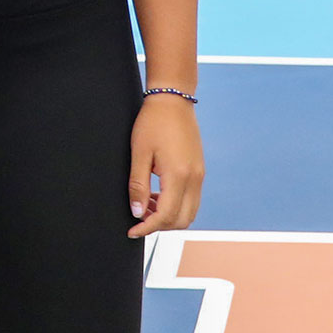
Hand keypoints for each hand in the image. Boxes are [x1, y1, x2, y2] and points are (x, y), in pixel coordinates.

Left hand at [127, 94, 202, 238]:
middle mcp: (194, 178)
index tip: (132, 231)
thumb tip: (137, 212)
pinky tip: (157, 195)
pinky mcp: (199, 171)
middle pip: (182, 220)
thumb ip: (138, 186)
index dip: (148, 227)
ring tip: (146, 205)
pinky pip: (191, 199)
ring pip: (189, 212)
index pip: (167, 216)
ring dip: (169, 216)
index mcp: (179, 175)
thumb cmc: (152, 123)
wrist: (173, 101)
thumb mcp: (139, 154)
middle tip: (138, 218)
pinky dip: (176, 205)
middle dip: (160, 226)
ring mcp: (200, 175)